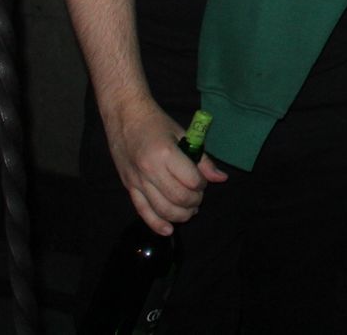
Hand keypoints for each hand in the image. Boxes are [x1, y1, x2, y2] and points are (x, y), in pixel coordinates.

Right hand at [103, 95, 226, 234]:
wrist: (125, 117)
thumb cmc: (156, 123)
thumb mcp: (183, 135)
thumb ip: (202, 159)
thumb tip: (221, 179)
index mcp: (166, 154)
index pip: (191, 181)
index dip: (202, 185)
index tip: (202, 181)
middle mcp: (150, 170)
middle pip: (178, 198)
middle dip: (194, 202)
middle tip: (198, 197)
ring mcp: (137, 181)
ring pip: (162, 209)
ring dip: (180, 215)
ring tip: (189, 210)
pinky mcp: (128, 187)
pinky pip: (142, 211)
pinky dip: (157, 224)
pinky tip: (168, 229)